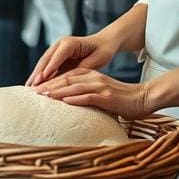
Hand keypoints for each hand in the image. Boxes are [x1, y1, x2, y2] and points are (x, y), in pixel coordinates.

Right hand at [26, 34, 115, 86]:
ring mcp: (56, 49)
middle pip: (45, 60)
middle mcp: (60, 44)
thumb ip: (82, 68)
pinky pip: (47, 67)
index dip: (48, 69)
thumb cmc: (102, 51)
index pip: (56, 57)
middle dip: (37, 74)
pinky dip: (41, 76)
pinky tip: (36, 85)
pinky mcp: (56, 56)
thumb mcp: (96, 60)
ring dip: (36, 76)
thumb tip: (69, 79)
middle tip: (31, 87)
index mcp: (69, 43)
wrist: (103, 43)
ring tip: (28, 88)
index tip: (41, 80)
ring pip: (43, 64)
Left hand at [32, 69, 151, 119]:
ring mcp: (100, 86)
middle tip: (34, 91)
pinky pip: (88, 96)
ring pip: (74, 86)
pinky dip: (75, 99)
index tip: (37, 88)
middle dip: (49, 85)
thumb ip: (87, 94)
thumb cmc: (122, 100)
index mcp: (91, 75)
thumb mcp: (101, 94)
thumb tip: (70, 102)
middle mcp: (93, 78)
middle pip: (66, 79)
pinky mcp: (107, 96)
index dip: (51, 81)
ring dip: (57, 91)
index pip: (66, 76)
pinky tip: (64, 102)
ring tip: (44, 96)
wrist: (144, 99)